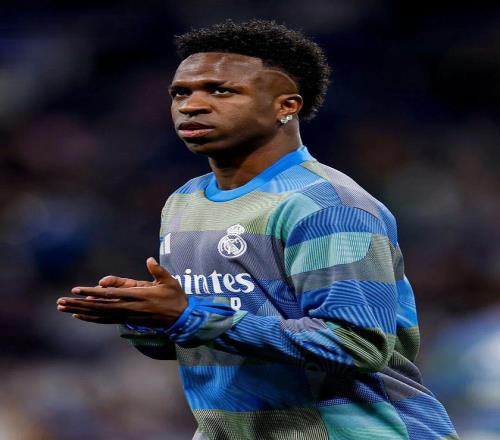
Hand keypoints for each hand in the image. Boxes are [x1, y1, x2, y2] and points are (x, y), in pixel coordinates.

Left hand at [57, 258, 187, 325]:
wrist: (180, 319)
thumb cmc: (175, 297)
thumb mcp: (170, 281)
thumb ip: (158, 271)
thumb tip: (149, 259)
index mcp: (138, 296)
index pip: (110, 294)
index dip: (92, 292)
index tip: (77, 290)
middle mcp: (130, 308)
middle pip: (99, 307)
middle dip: (79, 304)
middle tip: (60, 302)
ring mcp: (128, 316)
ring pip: (100, 315)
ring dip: (81, 311)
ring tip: (64, 308)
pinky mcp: (128, 320)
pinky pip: (106, 320)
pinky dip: (91, 318)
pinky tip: (79, 316)